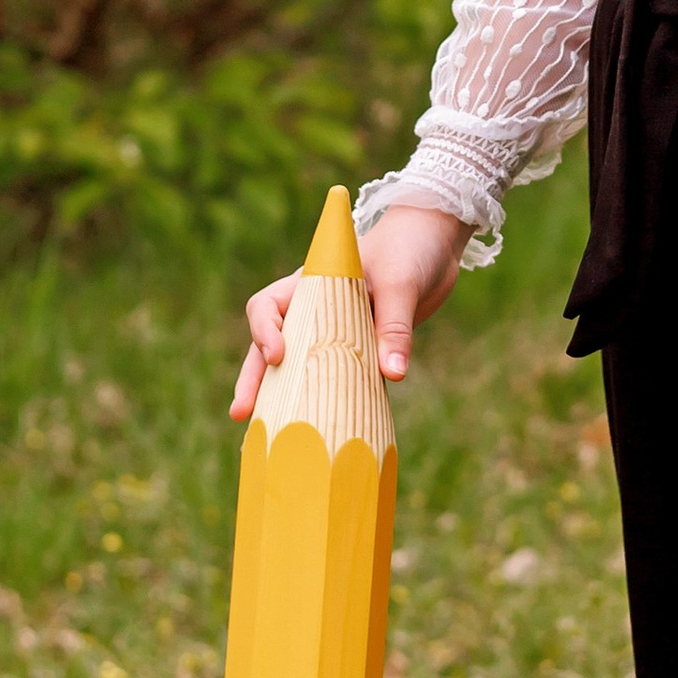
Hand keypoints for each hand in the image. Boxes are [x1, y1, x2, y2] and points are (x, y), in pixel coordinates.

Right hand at [229, 201, 470, 412]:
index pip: (269, 307)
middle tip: (241, 413)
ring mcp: (334, 332)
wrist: (435, 242)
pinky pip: (338, 380)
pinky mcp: (361, 350)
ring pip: (299, 368)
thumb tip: (392, 375)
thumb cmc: (409, 248)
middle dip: (253, 379)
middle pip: (270, 346)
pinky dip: (328, 405)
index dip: (264, 332)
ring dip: (282, 399)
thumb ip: (395, 326)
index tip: (277, 355)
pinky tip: (320, 434)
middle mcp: (315, 310)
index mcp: (312, 284)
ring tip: (265, 434)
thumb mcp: (401, 282)